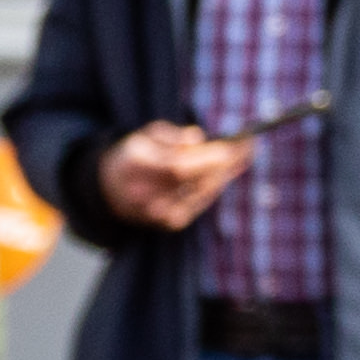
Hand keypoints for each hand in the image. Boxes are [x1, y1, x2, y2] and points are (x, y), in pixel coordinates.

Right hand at [98, 124, 251, 231]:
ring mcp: (156, 213)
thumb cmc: (135, 154)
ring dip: (226, 173)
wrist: (110, 189)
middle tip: (248, 146)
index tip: (232, 145)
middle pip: (194, 181)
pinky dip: (215, 186)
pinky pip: (201, 202)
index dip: (207, 158)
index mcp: (133, 166)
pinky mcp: (170, 223)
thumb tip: (198, 138)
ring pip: (202, 192)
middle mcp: (143, 195)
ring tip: (245, 155)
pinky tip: (228, 172)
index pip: (176, 167)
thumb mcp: (146, 135)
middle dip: (224, 163)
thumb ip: (171, 135)